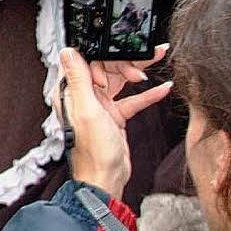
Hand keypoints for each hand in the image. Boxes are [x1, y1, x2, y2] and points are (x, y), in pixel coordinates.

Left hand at [54, 46, 171, 198]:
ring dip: (139, 70)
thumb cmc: (93, 152)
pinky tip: (163, 87)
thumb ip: (78, 80)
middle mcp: (83, 95)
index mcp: (70, 91)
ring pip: (120, 80)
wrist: (106, 179)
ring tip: (158, 57)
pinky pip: (132, 99)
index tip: (119, 60)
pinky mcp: (114, 115)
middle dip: (127, 60)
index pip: (86, 60)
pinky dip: (148, 94)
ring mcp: (100, 105)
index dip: (104, 57)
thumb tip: (67, 51)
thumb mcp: (86, 110)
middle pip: (106, 67)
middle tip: (148, 57)